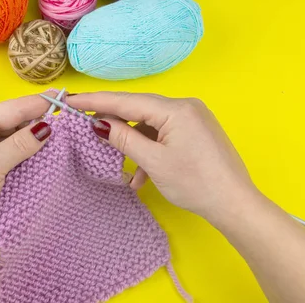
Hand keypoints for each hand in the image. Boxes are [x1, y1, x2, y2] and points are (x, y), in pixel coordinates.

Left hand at [0, 94, 53, 254]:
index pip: (11, 108)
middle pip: (12, 122)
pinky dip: (26, 155)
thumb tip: (47, 127)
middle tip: (66, 118)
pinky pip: (11, 157)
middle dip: (37, 120)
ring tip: (60, 136)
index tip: (63, 97)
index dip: (37, 103)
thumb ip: (20, 144)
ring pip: (13, 140)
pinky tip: (43, 156)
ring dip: (32, 139)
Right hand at [68, 92, 258, 221]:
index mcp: (175, 109)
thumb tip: (98, 124)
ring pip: (150, 124)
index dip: (95, 101)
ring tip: (117, 163)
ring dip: (132, 143)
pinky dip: (149, 150)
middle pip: (138, 109)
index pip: (126, 101)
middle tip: (83, 125)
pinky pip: (163, 134)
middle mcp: (184, 106)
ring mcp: (192, 119)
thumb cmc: (195, 183)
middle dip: (112, 121)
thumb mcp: (154, 162)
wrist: (235, 205)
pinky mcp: (195, 132)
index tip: (70, 99)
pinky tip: (141, 176)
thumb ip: (124, 139)